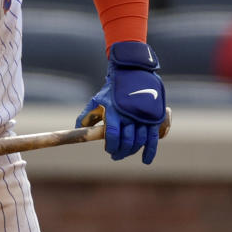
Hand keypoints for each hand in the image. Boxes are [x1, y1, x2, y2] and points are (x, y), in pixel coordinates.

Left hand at [76, 41, 166, 164]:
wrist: (133, 72)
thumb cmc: (113, 89)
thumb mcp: (98, 99)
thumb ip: (87, 114)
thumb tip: (77, 128)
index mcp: (114, 111)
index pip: (112, 135)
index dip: (110, 146)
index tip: (109, 150)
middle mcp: (129, 115)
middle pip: (126, 141)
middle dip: (120, 151)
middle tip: (116, 155)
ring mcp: (142, 116)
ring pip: (139, 141)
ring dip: (132, 151)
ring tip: (126, 152)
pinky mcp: (153, 117)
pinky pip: (153, 138)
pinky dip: (150, 151)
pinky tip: (145, 160)